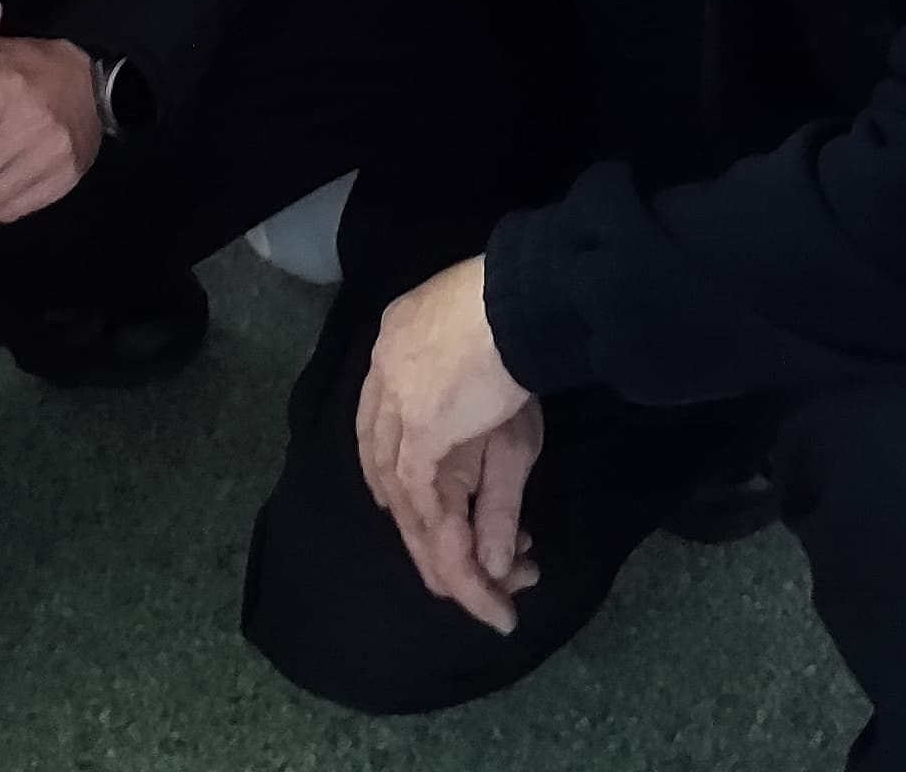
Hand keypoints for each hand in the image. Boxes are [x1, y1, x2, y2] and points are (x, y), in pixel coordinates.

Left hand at [358, 258, 541, 629]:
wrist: (524, 303)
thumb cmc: (518, 345)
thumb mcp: (512, 436)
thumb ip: (496, 503)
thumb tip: (497, 564)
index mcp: (391, 369)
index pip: (390, 449)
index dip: (418, 500)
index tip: (453, 536)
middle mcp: (381, 393)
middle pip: (396, 488)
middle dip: (437, 544)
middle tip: (474, 586)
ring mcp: (396, 416)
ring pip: (409, 507)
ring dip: (444, 561)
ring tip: (481, 601)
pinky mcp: (419, 436)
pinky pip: (424, 507)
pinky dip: (446, 550)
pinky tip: (469, 582)